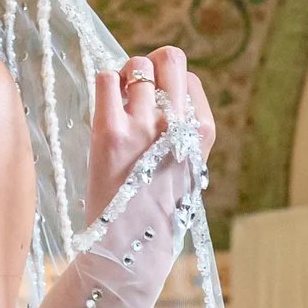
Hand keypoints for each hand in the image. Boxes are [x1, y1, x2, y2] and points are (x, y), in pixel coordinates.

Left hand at [87, 42, 216, 218]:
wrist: (130, 249)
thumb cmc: (155, 207)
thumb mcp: (186, 166)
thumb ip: (180, 129)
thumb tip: (156, 85)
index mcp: (203, 132)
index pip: (188, 79)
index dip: (168, 85)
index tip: (157, 107)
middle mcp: (178, 124)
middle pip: (170, 57)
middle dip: (152, 65)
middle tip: (137, 88)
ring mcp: (144, 126)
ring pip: (136, 65)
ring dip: (125, 78)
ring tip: (119, 105)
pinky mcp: (109, 132)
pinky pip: (106, 78)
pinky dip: (104, 84)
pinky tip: (105, 108)